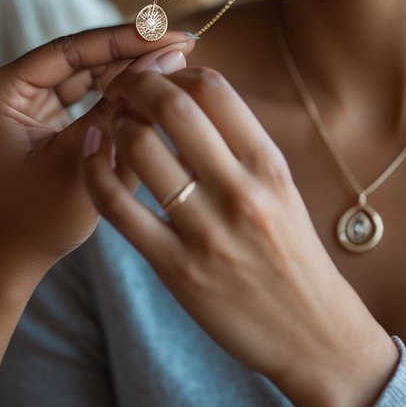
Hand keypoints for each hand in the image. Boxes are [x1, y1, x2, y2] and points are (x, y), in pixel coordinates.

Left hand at [0, 25, 191, 285]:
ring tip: (177, 60)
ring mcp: (28, 100)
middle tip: (183, 43)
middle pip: (82, 54)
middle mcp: (13, 86)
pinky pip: (88, 93)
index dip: (126, 40)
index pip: (74, 48)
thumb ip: (122, 108)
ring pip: (89, 71)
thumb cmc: (37, 218)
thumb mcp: (85, 159)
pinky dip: (119, 92)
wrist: (10, 262)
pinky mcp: (44, 116)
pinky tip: (155, 86)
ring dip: (130, 68)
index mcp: (6, 89)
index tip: (168, 33)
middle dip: (132, 50)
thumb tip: (167, 60)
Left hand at [84, 66, 396, 406]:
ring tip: (111, 127)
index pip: (213, 88)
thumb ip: (239, 146)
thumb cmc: (291, 255)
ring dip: (115, 126)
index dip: (174, 71)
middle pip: (172, 107)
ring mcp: (206, 231)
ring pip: (139, 148)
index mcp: (268, 165)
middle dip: (135, 85)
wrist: (313, 335)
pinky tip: (92, 159)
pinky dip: (95, 173)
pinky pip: (118, 208)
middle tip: (120, 87)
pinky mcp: (176, 268)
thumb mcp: (281, 190)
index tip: (158, 77)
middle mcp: (240, 191)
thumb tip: (189, 96)